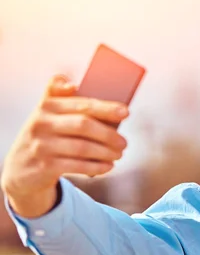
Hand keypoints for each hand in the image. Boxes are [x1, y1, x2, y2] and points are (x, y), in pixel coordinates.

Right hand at [1, 75, 128, 217]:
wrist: (19, 168)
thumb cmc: (45, 137)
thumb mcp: (48, 116)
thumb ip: (61, 98)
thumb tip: (77, 86)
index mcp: (47, 106)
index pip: (81, 104)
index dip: (104, 107)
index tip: (125, 112)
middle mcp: (42, 123)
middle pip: (83, 125)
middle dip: (109, 134)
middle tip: (124, 142)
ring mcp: (42, 145)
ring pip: (83, 147)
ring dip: (106, 152)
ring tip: (118, 154)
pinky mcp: (45, 166)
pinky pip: (78, 166)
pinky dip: (97, 166)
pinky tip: (108, 166)